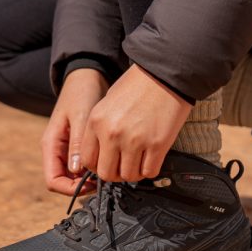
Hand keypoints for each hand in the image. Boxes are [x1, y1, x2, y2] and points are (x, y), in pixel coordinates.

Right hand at [41, 67, 107, 195]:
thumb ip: (77, 143)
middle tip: (104, 180)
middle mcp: (56, 150)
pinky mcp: (78, 146)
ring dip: (89, 179)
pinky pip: (83, 166)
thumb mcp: (81, 116)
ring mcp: (67, 149)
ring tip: (108, 170)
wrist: (87, 78)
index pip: (53, 180)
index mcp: (51, 144)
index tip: (92, 185)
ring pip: (74, 177)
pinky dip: (94, 168)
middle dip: (81, 186)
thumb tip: (76, 171)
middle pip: (63, 182)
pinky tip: (108, 162)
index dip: (70, 189)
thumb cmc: (82, 93)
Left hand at [80, 63, 190, 182]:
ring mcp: (135, 141)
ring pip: (128, 176)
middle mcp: (112, 134)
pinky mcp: (157, 145)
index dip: (97, 165)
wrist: (164, 74)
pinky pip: (149, 171)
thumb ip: (100, 129)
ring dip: (133, 172)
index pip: (87, 160)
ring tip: (138, 161)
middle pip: (106, 173)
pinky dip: (149, 169)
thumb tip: (100, 153)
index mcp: (96, 122)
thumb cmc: (137, 85)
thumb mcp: (107, 103)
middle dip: (114, 173)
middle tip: (123, 165)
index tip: (106, 163)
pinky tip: (151, 158)